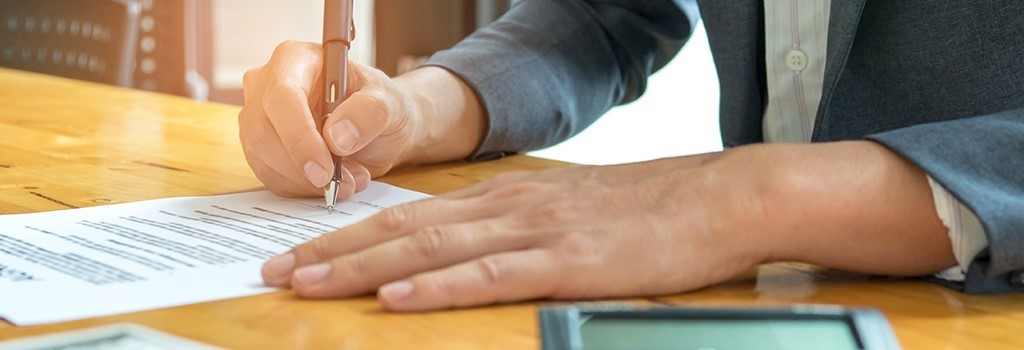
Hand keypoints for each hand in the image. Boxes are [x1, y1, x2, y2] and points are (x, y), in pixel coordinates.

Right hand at [238, 41, 483, 199]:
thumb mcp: (389, 103)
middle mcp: (267, 85)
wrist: (380, 128)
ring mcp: (259, 118)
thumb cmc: (380, 106)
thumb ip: (368, 113)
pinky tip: (335, 182)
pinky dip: (304, 189)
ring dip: (307, 183)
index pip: (282, 97)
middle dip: (303, 168)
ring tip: (350, 180)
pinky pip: (271, 177)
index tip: (324, 170)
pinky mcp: (261, 149)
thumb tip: (337, 137)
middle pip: (263, 133)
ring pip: (264, 161)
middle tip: (344, 184)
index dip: (299, 137)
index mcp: (295, 59)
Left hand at [261, 142, 955, 310]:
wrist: (722, 197)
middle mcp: (511, 206)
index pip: (414, 213)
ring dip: (363, 266)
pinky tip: (398, 296)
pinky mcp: (569, 262)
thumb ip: (520, 225)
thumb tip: (470, 247)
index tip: (304, 252)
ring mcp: (538, 232)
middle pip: (404, 228)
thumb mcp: (573, 208)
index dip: (351, 234)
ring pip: (431, 249)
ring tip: (307, 282)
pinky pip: (491, 275)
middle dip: (333, 251)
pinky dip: (438, 286)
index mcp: (510, 195)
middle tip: (275, 270)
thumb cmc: (651, 208)